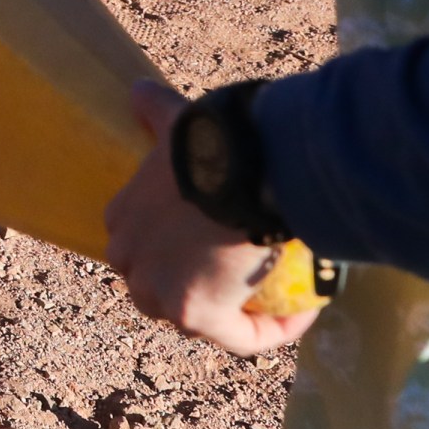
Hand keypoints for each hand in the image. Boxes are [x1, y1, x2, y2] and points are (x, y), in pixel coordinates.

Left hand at [105, 83, 322, 357]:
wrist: (243, 167)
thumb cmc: (214, 143)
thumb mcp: (177, 124)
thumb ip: (156, 109)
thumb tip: (138, 91)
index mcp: (122, 219)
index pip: (147, 251)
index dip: (182, 256)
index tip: (228, 244)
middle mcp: (128, 259)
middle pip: (163, 291)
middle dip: (201, 291)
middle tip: (253, 274)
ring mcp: (156, 290)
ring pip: (200, 320)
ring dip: (238, 314)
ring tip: (281, 294)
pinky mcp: (192, 315)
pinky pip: (241, 337)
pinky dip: (275, 329)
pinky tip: (307, 310)